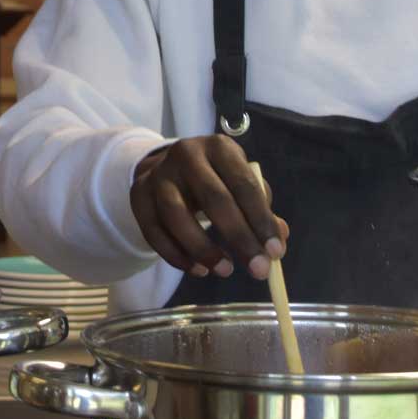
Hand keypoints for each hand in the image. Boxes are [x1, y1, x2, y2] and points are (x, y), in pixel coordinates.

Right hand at [128, 136, 286, 282]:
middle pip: (213, 198)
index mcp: (219, 147)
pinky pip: (154, 231)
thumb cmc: (215, 178)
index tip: (275, 251)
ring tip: (225, 271)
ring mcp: (158, 174)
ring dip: (203, 248)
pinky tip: (198, 270)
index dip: (261, 219)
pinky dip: (176, 255)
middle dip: (239, 238)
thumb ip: (260, 209)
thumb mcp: (240, 182)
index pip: (243, 183)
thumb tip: (279, 237)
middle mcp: (186, 154)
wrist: (167, 167)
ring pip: (176, 215)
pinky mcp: (138, 196)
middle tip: (258, 271)